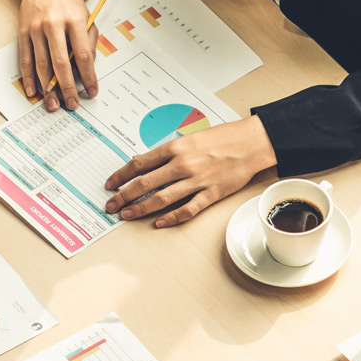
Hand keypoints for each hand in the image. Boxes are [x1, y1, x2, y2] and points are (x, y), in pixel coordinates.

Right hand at [18, 0, 97, 110]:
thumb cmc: (70, 1)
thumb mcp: (87, 17)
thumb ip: (89, 42)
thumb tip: (86, 70)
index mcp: (74, 21)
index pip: (83, 55)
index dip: (88, 77)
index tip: (91, 92)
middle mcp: (54, 25)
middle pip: (61, 63)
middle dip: (66, 88)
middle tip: (71, 105)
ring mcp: (36, 28)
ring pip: (41, 64)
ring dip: (47, 88)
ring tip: (53, 104)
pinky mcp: (23, 31)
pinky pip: (25, 58)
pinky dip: (28, 77)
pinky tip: (33, 91)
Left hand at [102, 116, 275, 226]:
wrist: (250, 143)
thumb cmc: (221, 138)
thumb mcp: (189, 137)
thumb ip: (168, 151)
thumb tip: (145, 162)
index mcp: (175, 148)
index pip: (139, 163)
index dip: (120, 175)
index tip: (110, 184)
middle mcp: (182, 164)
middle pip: (145, 183)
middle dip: (123, 196)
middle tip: (111, 205)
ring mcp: (197, 180)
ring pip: (162, 198)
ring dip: (141, 208)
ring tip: (127, 215)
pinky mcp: (211, 194)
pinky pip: (188, 209)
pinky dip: (171, 218)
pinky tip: (159, 223)